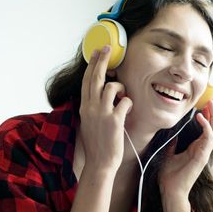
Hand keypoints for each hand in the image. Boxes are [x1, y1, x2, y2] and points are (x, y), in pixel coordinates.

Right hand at [79, 46, 132, 174]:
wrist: (100, 163)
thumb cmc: (98, 143)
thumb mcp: (89, 122)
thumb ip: (93, 107)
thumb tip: (102, 93)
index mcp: (84, 107)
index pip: (87, 81)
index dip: (92, 65)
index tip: (96, 52)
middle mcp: (90, 107)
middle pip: (96, 77)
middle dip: (103, 60)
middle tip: (107, 48)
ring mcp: (101, 113)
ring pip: (112, 87)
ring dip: (121, 88)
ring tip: (123, 97)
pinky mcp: (114, 120)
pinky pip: (125, 101)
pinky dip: (129, 103)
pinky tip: (127, 111)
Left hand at [158, 96, 212, 200]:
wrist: (170, 191)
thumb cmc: (170, 176)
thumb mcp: (168, 154)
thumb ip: (172, 143)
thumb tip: (171, 133)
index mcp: (197, 147)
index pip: (207, 127)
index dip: (208, 114)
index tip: (206, 101)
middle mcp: (202, 149)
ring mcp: (204, 153)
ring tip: (211, 102)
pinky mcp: (201, 157)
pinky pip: (207, 139)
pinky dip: (205, 126)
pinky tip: (200, 116)